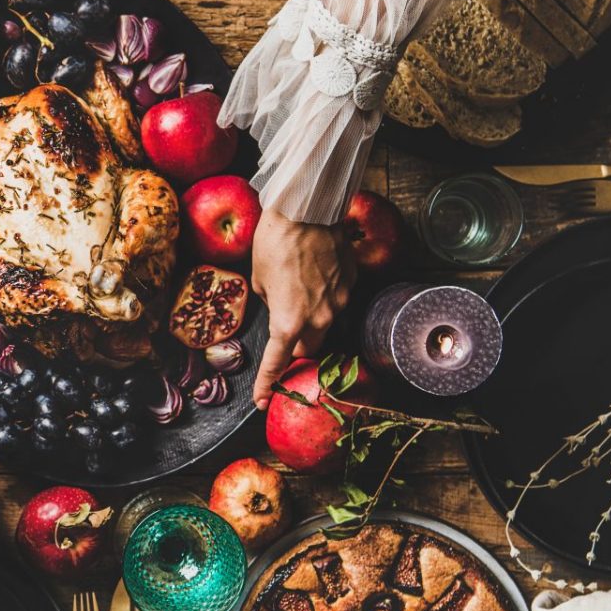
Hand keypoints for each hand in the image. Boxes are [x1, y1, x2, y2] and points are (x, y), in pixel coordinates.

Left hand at [249, 211, 353, 408]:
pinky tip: (314, 276)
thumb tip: (279, 304)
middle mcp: (320, 318)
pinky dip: (325, 298)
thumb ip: (270, 302)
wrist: (308, 208)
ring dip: (311, 323)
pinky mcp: (351, 283)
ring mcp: (340, 301)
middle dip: (294, 348)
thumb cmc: (275, 241)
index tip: (262, 401)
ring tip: (298, 295)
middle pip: (308, 348)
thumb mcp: (258, 278)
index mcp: (290, 321)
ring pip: (326, 326)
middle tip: (282, 337)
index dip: (268, 384)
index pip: (278, 362)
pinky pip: (337, 301)